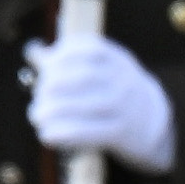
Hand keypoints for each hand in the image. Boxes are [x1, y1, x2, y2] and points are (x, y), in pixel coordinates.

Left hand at [25, 34, 175, 171]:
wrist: (152, 121)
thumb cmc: (112, 91)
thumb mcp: (100, 69)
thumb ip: (66, 61)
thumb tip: (33, 50)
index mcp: (118, 60)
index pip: (90, 49)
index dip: (62, 55)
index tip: (45, 65)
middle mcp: (125, 80)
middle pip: (86, 77)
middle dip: (54, 84)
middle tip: (38, 95)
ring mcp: (126, 106)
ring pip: (87, 105)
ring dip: (54, 110)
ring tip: (37, 115)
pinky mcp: (122, 132)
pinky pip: (91, 132)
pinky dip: (65, 133)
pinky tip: (47, 134)